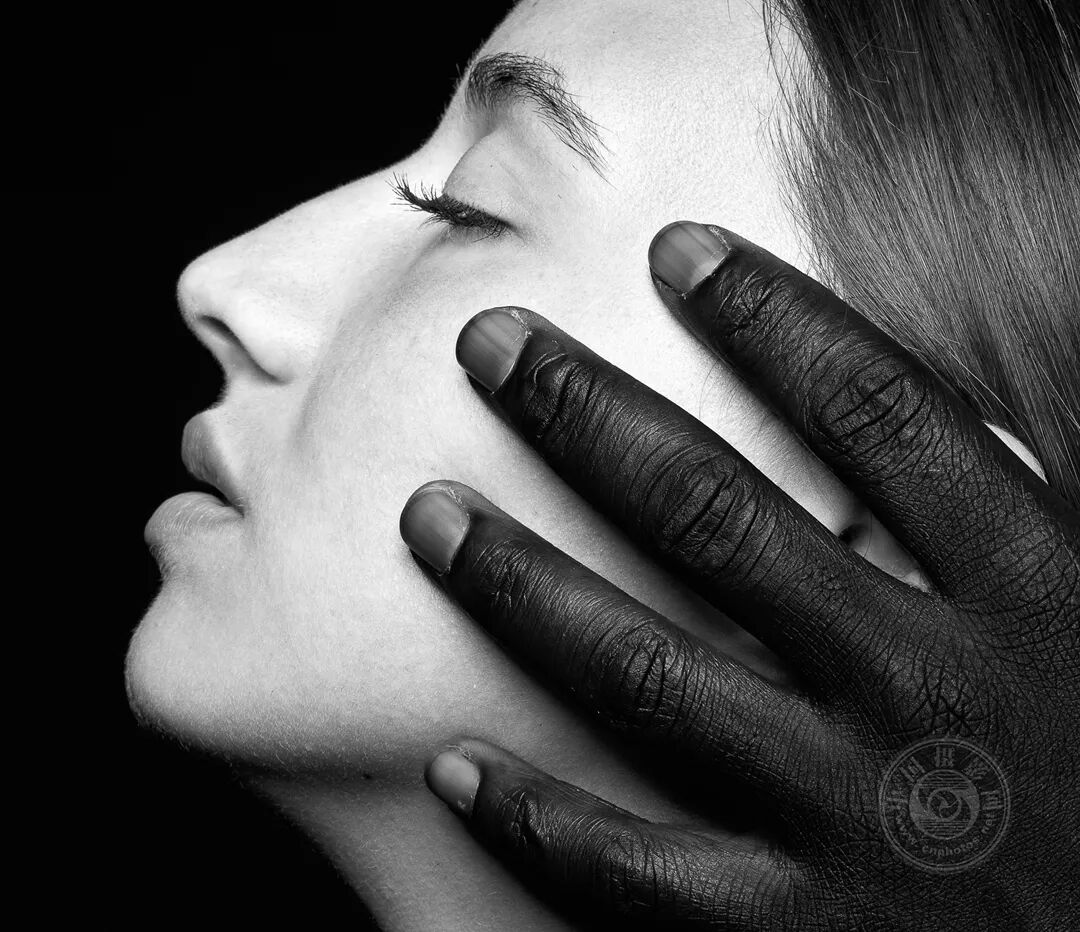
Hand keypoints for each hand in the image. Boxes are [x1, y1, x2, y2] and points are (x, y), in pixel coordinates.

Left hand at [399, 222, 1079, 929]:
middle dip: (585, 415)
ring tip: (431, 515)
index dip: (770, 316)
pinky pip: (637, 873)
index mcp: (1026, 590)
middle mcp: (922, 689)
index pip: (876, 410)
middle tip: (490, 345)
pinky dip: (536, 819)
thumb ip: (1030, 495)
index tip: (677, 252)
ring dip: (519, 586)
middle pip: (715, 517)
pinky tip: (453, 765)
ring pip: (645, 675)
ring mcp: (851, 815)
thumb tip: (978, 383)